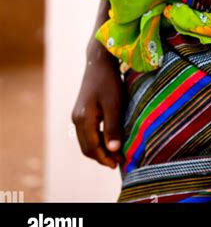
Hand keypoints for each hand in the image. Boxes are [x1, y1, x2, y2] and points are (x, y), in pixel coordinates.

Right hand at [71, 48, 126, 169]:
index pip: (92, 148)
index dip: (105, 158)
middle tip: (118, 162)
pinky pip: (87, 133)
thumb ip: (112, 127)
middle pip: (87, 147)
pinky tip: (109, 140)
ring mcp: (77, 115)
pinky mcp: (81, 112)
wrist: (99, 62)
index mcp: (83, 119)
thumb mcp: (114, 104)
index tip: (118, 164)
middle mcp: (76, 119)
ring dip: (100, 150)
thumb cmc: (109, 81)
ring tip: (116, 153)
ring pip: (86, 141)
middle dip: (102, 157)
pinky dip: (97, 140)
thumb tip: (113, 150)